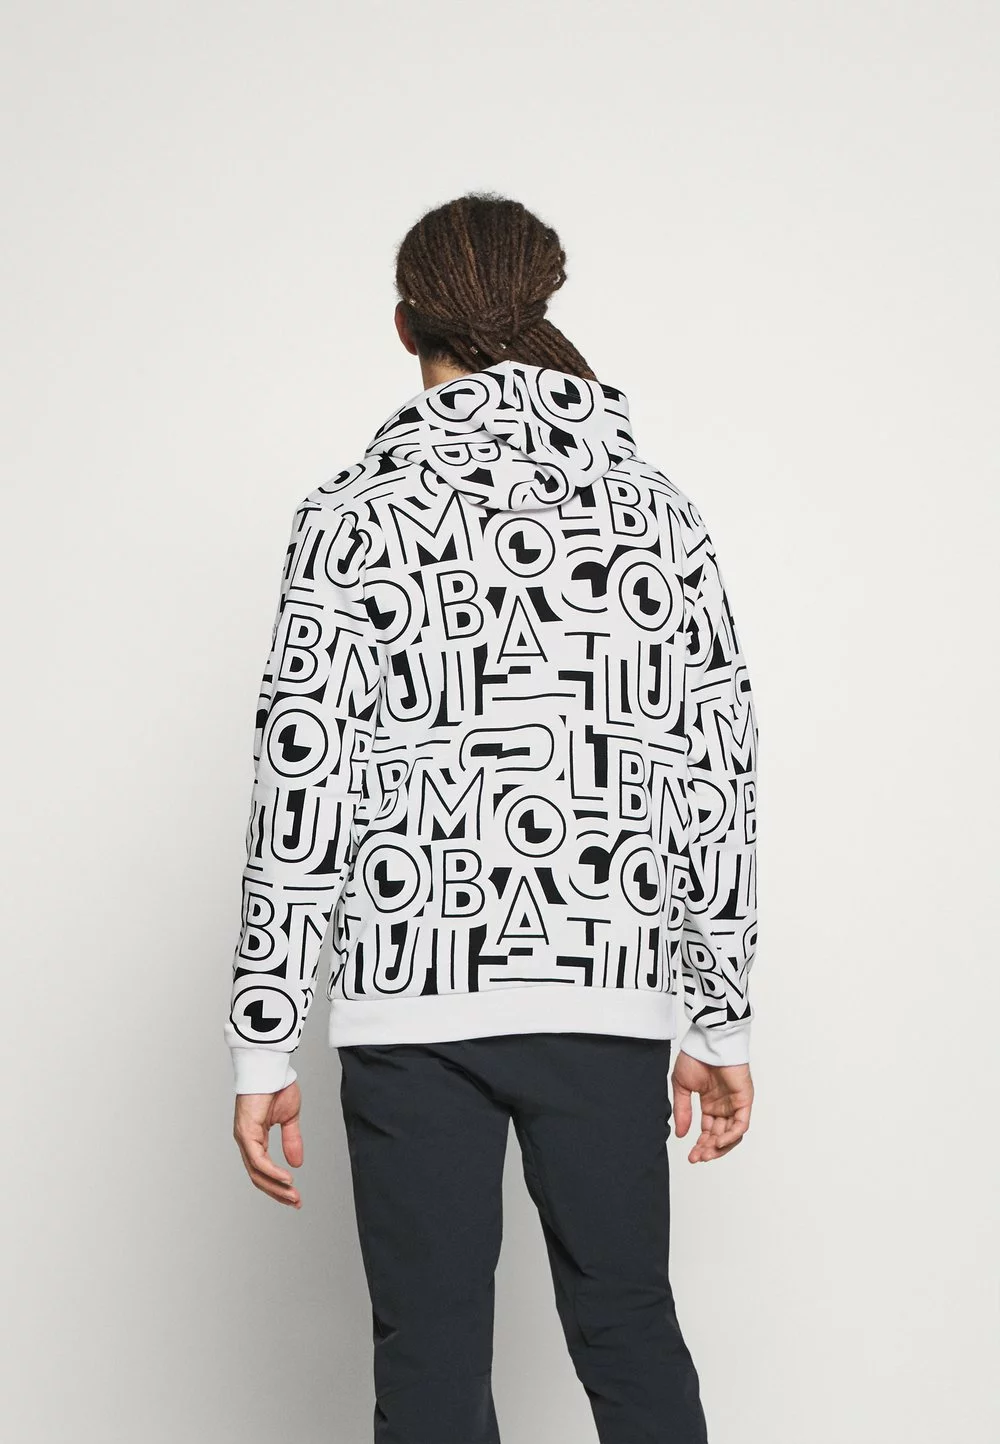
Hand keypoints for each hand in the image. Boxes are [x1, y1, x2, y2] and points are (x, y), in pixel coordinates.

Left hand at [233, 1080, 303, 1206]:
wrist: (271, 1067)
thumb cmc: (277, 1086)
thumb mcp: (290, 1119)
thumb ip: (291, 1140)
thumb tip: (296, 1163)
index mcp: (254, 1138)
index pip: (263, 1170)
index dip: (278, 1185)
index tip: (294, 1196)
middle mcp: (246, 1141)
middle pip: (258, 1176)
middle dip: (277, 1192)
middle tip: (295, 1202)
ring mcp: (244, 1137)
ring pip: (256, 1172)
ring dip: (276, 1186)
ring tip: (292, 1195)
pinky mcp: (246, 1132)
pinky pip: (257, 1159)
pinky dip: (271, 1171)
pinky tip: (285, 1179)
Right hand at [671, 1051, 753, 1162]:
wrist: (707, 1041)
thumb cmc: (695, 1056)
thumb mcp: (682, 1086)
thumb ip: (682, 1111)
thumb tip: (681, 1134)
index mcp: (710, 1103)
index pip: (707, 1131)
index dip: (699, 1145)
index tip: (690, 1157)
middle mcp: (724, 1106)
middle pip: (719, 1136)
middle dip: (708, 1149)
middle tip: (697, 1158)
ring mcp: (735, 1104)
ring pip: (731, 1134)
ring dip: (719, 1147)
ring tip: (706, 1153)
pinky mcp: (744, 1100)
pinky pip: (741, 1124)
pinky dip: (731, 1136)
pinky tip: (718, 1142)